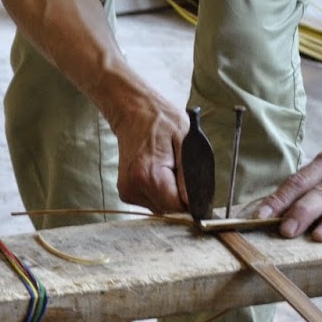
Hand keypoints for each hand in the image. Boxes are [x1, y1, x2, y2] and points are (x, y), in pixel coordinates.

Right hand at [105, 93, 188, 214]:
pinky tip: (158, 172)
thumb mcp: (186, 140)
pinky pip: (153, 202)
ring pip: (162, 207)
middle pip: (170, 209)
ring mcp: (127, 191)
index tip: (193, 182)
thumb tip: (196, 204)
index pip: (179, 207)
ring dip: (170, 193)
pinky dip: (160, 191)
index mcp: (149, 175)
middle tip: (178, 168)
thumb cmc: (161, 121)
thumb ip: (190, 175)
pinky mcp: (125, 192)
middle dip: (180, 194)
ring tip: (167, 167)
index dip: (192, 199)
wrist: (133, 112)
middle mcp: (134, 187)